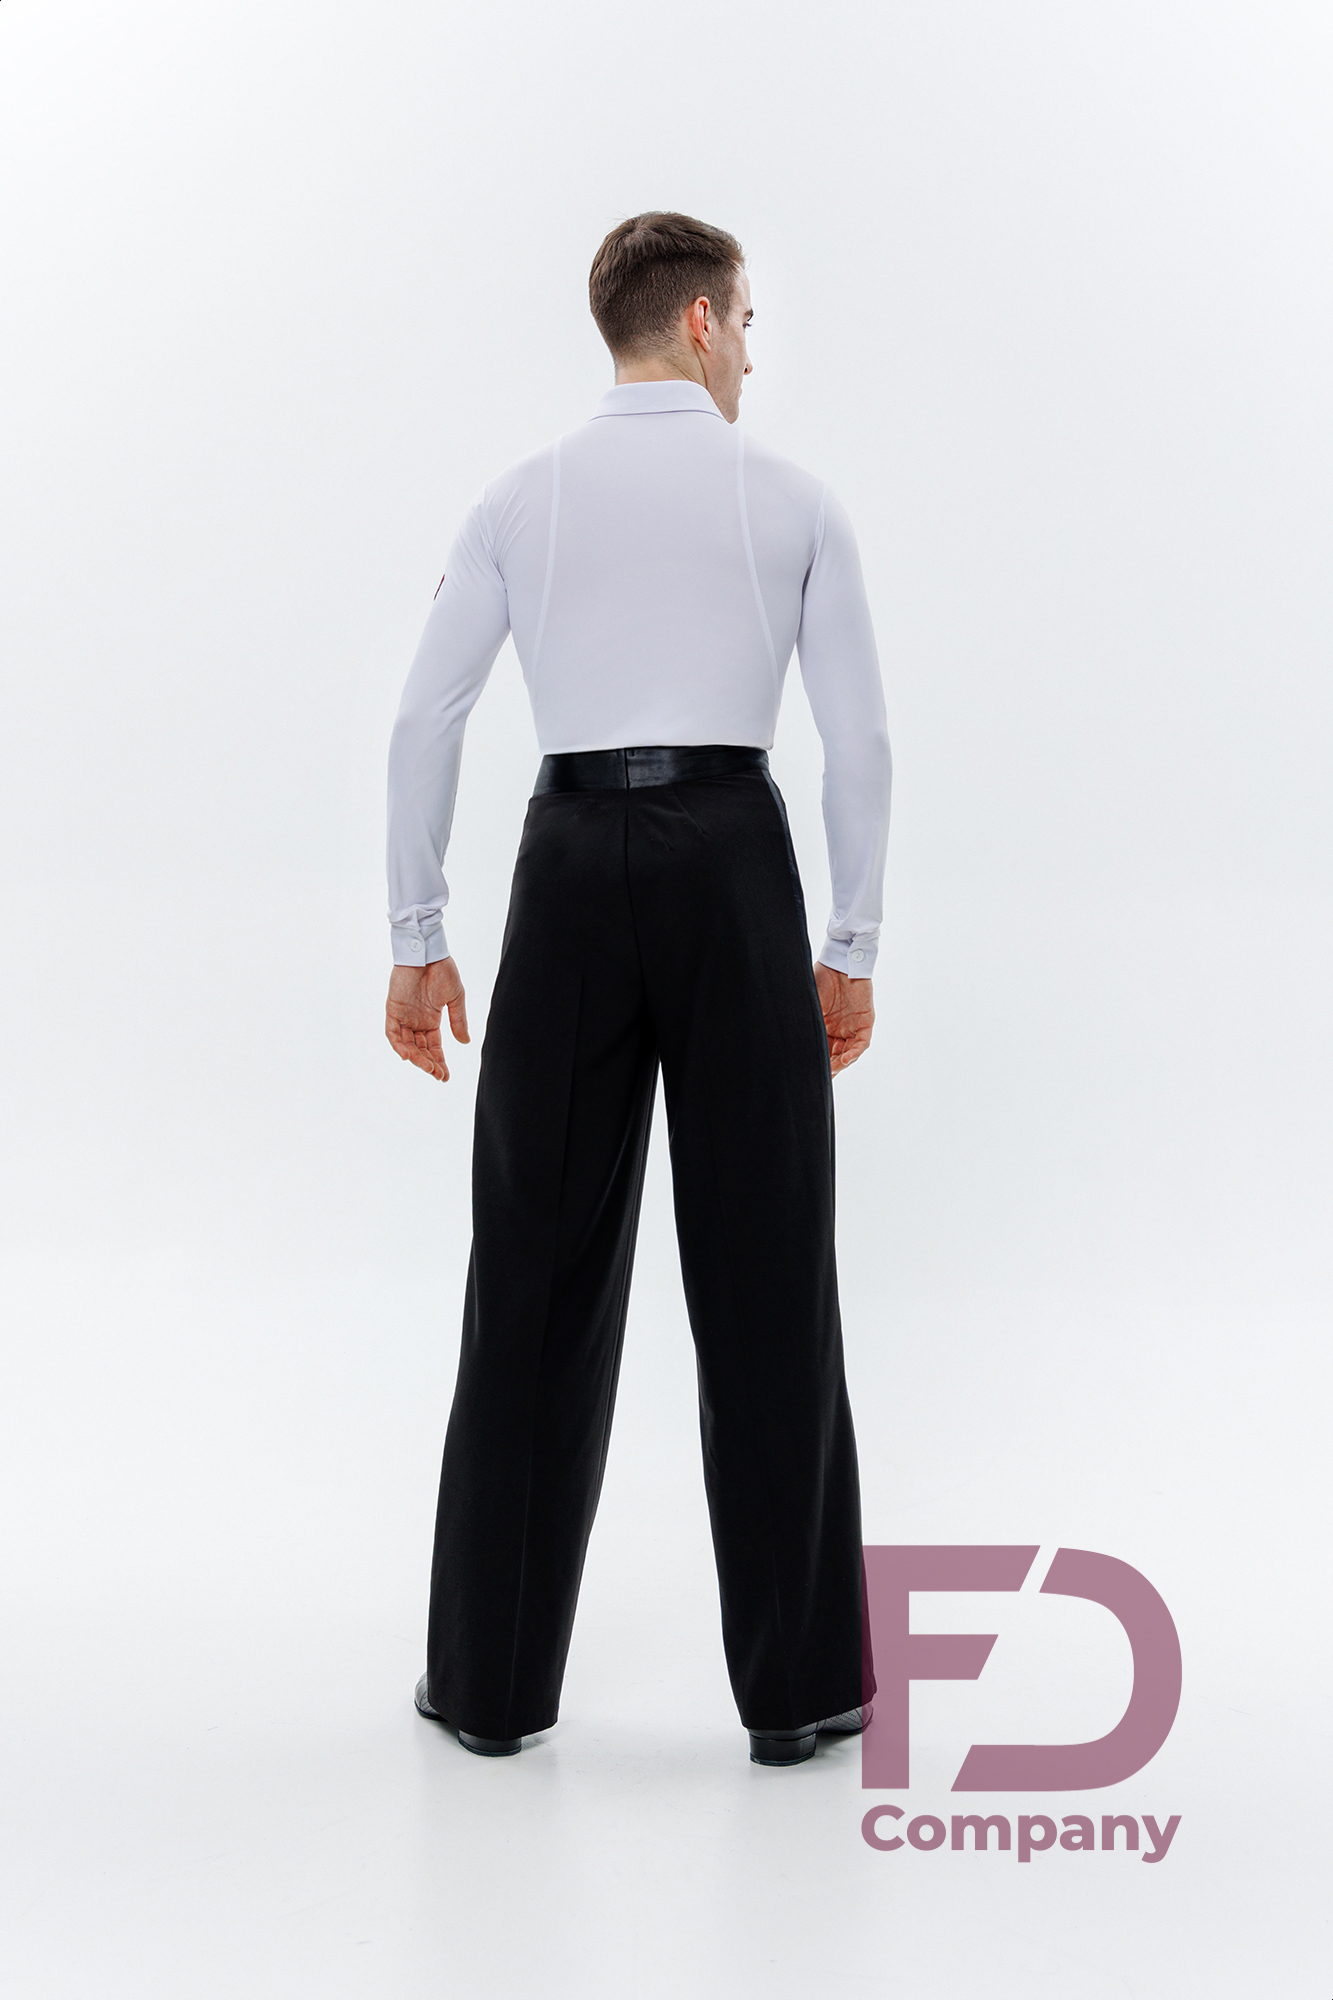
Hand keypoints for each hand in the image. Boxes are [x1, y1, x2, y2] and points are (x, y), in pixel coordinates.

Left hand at [385, 957, 469, 1081]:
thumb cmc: (443, 970)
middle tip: (437, 1074)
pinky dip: (398, 1045)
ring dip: (416, 1058)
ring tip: (427, 1067)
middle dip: (429, 1064)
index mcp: (431, 1020)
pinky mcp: (393, 1009)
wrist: (428, 952)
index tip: (445, 1076)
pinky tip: (408, 1055)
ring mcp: (403, 1016)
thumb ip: (458, 1021)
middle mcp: (416, 1021)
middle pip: (420, 1049)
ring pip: (407, 1044)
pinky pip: (392, 1032)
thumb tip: (465, 1042)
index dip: (439, 1062)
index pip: (433, 1047)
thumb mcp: (455, 999)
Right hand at [814, 962, 873, 1075]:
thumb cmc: (821, 978)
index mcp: (825, 1025)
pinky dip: (854, 1053)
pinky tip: (845, 1060)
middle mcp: (840, 1028)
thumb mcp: (809, 1004)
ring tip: (831, 1071)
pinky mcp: (866, 1021)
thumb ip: (804, 1022)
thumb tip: (786, 1040)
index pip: (822, 1048)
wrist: (839, 961)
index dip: (817, 1060)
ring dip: (841, 1063)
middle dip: (830, 1067)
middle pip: (836, 1054)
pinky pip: (862, 1043)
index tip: (807, 1072)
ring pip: (849, 1052)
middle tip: (821, 1076)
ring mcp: (854, 1026)